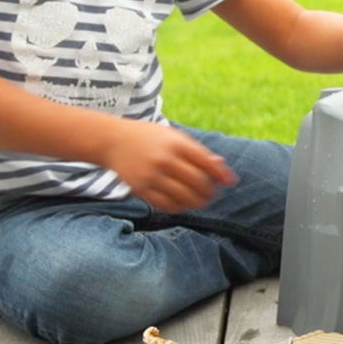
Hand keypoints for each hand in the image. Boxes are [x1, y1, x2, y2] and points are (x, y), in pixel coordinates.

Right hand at [102, 120, 237, 211]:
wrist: (112, 140)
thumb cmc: (149, 138)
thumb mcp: (174, 136)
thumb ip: (197, 151)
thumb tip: (221, 165)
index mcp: (177, 144)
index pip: (206, 162)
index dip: (221, 174)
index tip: (230, 182)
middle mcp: (165, 159)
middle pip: (197, 181)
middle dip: (210, 191)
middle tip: (213, 194)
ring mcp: (152, 175)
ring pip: (184, 196)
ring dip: (197, 202)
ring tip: (201, 202)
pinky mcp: (140, 189)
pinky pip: (165, 204)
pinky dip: (178, 207)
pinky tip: (183, 205)